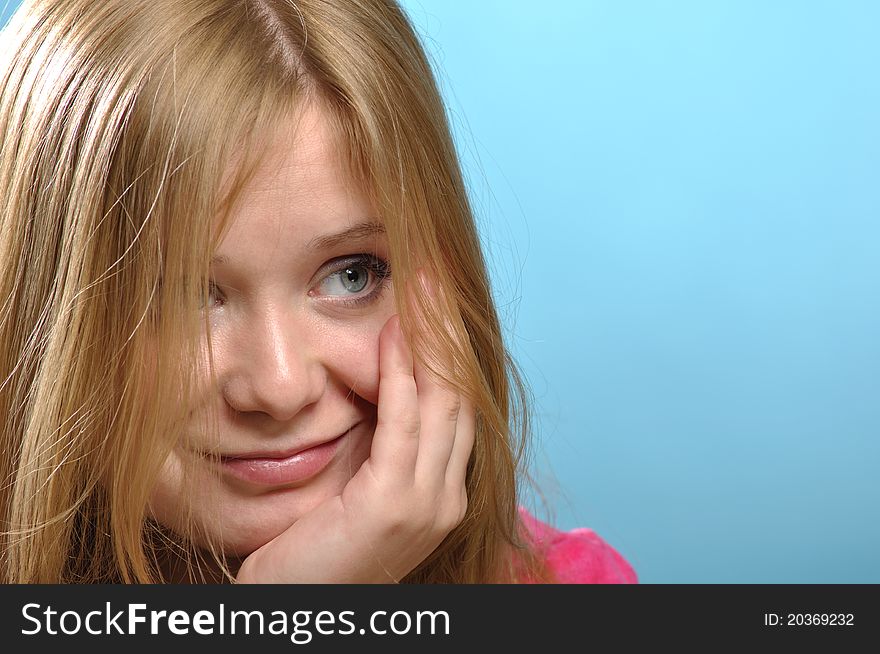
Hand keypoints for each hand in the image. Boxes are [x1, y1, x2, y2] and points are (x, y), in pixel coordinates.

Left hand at [236, 296, 473, 582]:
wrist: (292, 612)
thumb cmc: (312, 553)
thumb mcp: (354, 491)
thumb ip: (376, 447)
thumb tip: (371, 388)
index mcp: (441, 491)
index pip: (455, 404)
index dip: (448, 349)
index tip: (434, 299)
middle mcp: (446, 495)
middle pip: (459, 393)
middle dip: (447, 331)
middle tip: (433, 275)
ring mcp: (428, 504)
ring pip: (440, 400)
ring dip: (430, 337)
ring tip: (420, 285)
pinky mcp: (394, 506)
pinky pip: (402, 423)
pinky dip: (401, 373)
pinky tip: (393, 333)